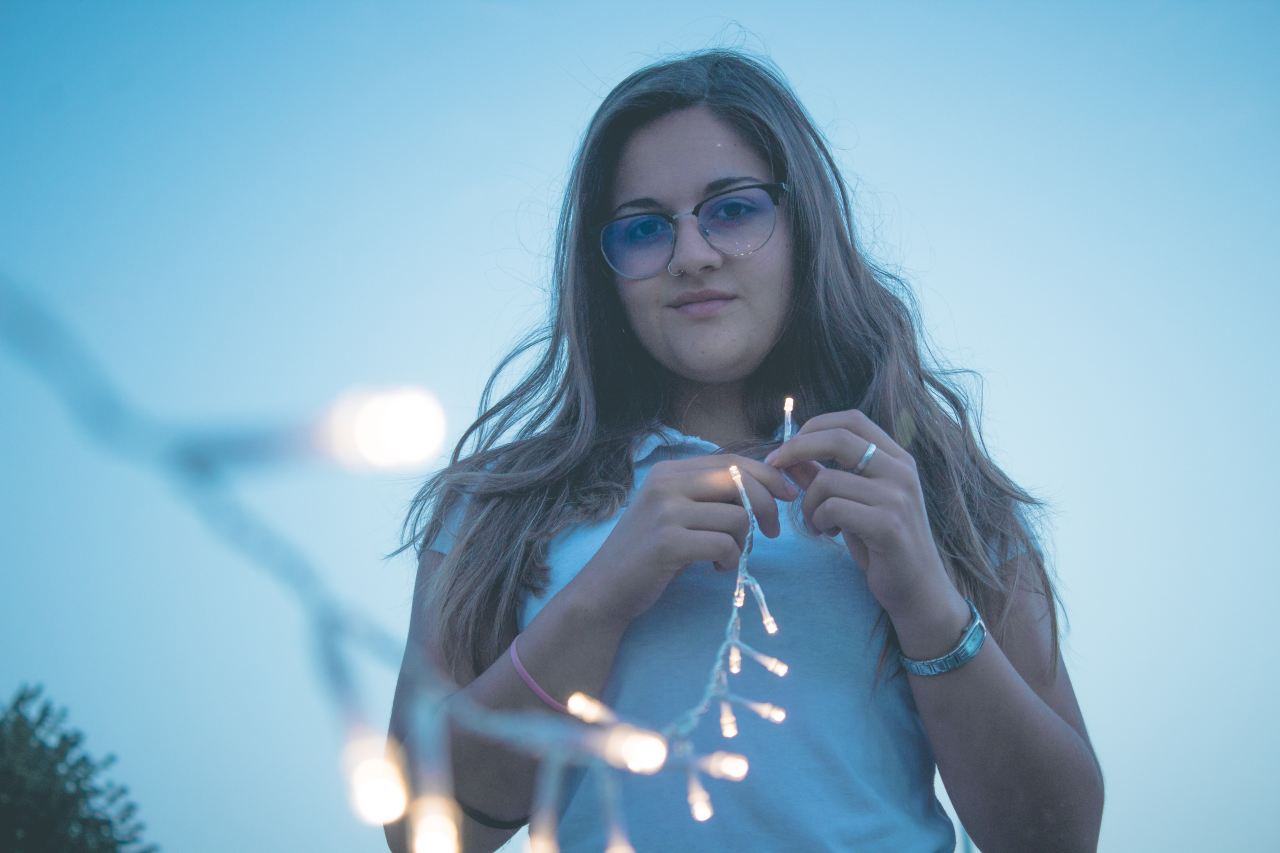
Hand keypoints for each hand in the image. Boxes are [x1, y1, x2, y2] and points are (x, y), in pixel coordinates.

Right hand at [579, 454, 799, 627]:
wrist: (605, 589)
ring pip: (737, 516)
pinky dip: (731, 560)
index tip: (787, 494)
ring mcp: (665, 512)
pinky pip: (724, 545)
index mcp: (669, 471)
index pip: (731, 461)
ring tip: (728, 558)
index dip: (767, 475)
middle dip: (767, 506)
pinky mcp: (668, 543)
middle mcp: (666, 484)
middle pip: (740, 480)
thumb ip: (709, 496)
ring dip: (744, 542)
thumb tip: (764, 487)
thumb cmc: (648, 553)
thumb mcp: (676, 513)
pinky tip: (717, 569)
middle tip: (771, 532)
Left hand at [763, 408, 951, 619]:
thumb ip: (825, 475)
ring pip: (828, 480)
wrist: (917, 588)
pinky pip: (833, 508)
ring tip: (816, 523)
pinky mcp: (888, 526)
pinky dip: (819, 520)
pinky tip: (827, 533)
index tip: (787, 446)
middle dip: (797, 449)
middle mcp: (902, 471)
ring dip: (808, 503)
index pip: (852, 420)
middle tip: (775, 466)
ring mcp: (897, 497)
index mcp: (897, 458)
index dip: (814, 426)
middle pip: (838, 439)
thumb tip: (790, 455)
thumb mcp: (853, 502)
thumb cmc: (882, 544)